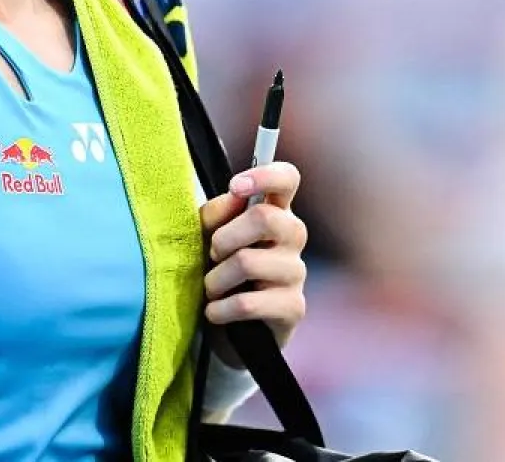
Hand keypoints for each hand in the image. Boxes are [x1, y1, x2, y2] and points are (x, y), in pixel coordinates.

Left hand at [200, 162, 308, 355]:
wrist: (226, 328)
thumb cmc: (218, 269)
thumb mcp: (208, 236)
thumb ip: (217, 213)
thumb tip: (234, 196)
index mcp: (274, 209)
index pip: (288, 178)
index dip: (265, 176)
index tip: (236, 186)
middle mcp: (293, 236)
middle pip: (265, 218)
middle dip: (224, 237)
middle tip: (212, 254)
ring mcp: (297, 272)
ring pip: (248, 262)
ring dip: (216, 278)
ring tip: (211, 288)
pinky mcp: (293, 308)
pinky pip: (247, 303)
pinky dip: (220, 308)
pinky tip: (214, 312)